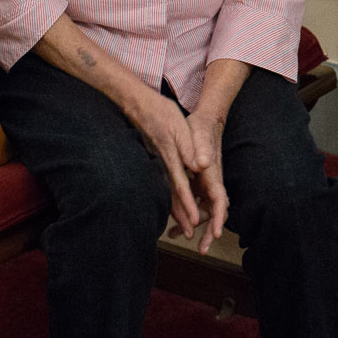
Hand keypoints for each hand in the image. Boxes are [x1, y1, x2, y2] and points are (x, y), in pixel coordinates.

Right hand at [127, 88, 202, 235]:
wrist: (138, 104)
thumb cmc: (161, 113)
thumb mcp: (179, 126)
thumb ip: (189, 147)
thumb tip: (199, 167)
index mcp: (171, 157)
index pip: (181, 186)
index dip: (188, 205)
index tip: (194, 222)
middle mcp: (163, 164)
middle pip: (172, 195)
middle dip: (181, 215)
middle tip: (188, 234)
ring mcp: (157, 163)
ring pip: (167, 192)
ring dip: (175, 209)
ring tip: (182, 226)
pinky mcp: (155, 160)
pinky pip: (162, 183)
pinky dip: (169, 197)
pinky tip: (172, 204)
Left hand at [169, 113, 227, 254]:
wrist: (206, 120)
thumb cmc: (202, 128)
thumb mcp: (200, 136)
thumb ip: (202, 150)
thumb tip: (201, 163)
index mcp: (214, 174)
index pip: (220, 200)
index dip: (218, 218)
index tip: (216, 234)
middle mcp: (213, 182)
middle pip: (214, 211)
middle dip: (209, 231)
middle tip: (201, 249)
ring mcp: (207, 183)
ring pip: (203, 209)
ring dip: (194, 224)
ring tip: (177, 236)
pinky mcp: (200, 182)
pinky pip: (196, 202)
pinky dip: (187, 213)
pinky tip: (172, 221)